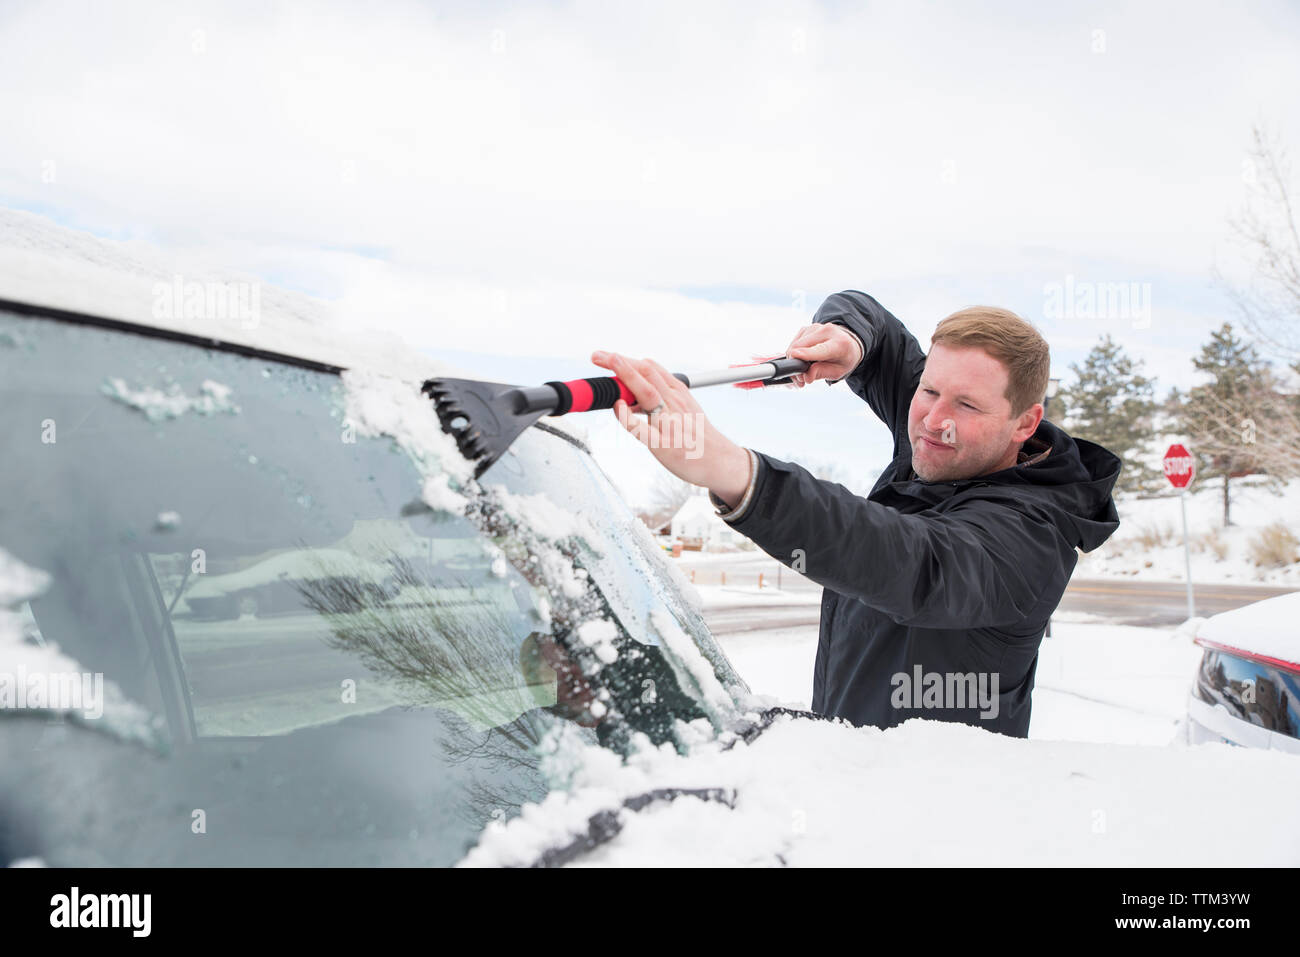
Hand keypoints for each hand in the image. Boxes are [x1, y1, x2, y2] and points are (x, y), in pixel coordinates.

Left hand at [590, 351, 751, 505]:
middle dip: (621, 363)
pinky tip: (618, 406)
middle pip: (647, 375)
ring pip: (647, 394)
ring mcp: (669, 423)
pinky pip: (643, 429)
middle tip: (598, 355)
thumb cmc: (699, 436)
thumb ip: (664, 393)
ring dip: (628, 376)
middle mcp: (674, 404)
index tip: (608, 355)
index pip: (651, 369)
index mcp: (678, 393)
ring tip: (610, 363)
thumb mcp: (687, 406)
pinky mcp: (664, 444)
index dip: (628, 360)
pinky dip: (628, 416)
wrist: (720, 461)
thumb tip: (639, 381)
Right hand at [785, 322, 862, 386]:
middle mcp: (827, 331)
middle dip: (795, 364)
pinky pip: (794, 342)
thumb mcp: (838, 371)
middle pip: (800, 347)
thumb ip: (822, 373)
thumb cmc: (843, 358)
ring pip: (794, 345)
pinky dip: (795, 354)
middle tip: (801, 378)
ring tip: (804, 369)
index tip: (794, 356)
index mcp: (839, 343)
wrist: (848, 343)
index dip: (806, 353)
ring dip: (794, 360)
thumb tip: (806, 376)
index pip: (820, 349)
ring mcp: (815, 327)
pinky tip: (803, 359)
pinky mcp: (806, 328)